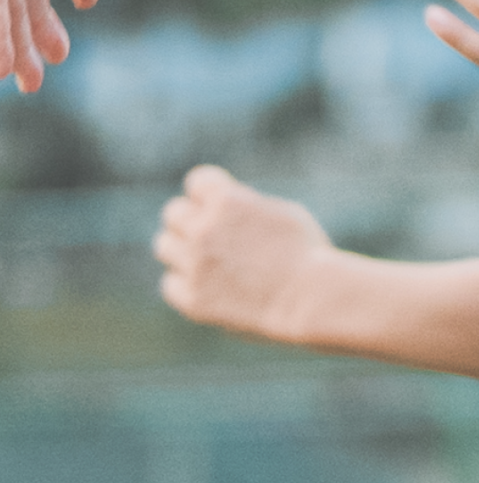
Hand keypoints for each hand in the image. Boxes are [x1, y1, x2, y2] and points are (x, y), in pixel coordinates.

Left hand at [154, 165, 332, 341]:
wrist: (311, 300)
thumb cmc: (305, 254)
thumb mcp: (280, 213)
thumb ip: (243, 206)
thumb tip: (220, 207)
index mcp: (226, 200)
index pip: (196, 182)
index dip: (209, 194)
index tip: (220, 207)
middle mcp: (203, 229)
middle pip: (173, 213)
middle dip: (192, 220)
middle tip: (212, 236)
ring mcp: (194, 265)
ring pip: (164, 246)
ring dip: (182, 249)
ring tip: (208, 260)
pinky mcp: (193, 298)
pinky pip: (170, 283)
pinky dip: (185, 283)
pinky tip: (208, 285)